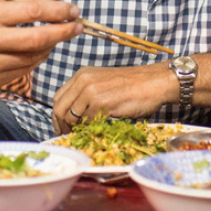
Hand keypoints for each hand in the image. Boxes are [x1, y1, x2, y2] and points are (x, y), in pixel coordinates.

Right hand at [0, 0, 82, 93]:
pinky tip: (43, 48)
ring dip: (53, 45)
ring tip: (60, 34)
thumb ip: (24, 0)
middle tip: (79, 25)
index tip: (72, 8)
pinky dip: (39, 58)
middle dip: (63, 31)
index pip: (30, 12)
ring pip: (35, 57)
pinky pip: (26, 69)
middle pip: (37, 39)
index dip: (57, 10)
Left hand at [52, 63, 176, 134]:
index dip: (58, 116)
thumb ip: (86, 94)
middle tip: (67, 136)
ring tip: (81, 135)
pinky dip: (88, 129)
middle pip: (59, 108)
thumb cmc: (132, 86)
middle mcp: (83, 80)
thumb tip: (73, 116)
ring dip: (74, 130)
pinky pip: (86, 121)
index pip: (58, 98)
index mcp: (82, 75)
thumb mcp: (103, 84)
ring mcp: (91, 91)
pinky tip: (94, 132)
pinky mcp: (101, 102)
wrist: (153, 82)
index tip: (62, 127)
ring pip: (70, 117)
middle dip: (61, 126)